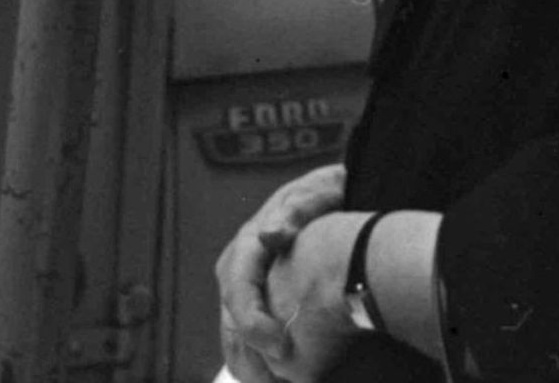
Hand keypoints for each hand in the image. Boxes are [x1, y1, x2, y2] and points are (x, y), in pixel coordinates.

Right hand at [216, 167, 347, 381]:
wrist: (328, 196)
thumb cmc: (324, 195)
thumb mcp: (314, 195)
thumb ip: (295, 211)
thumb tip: (270, 233)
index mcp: (247, 245)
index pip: (237, 293)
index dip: (253, 325)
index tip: (280, 347)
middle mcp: (237, 267)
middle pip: (230, 321)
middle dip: (251, 357)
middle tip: (279, 380)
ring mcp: (243, 285)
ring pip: (231, 335)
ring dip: (249, 365)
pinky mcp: (253, 299)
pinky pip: (242, 337)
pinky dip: (253, 362)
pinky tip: (273, 381)